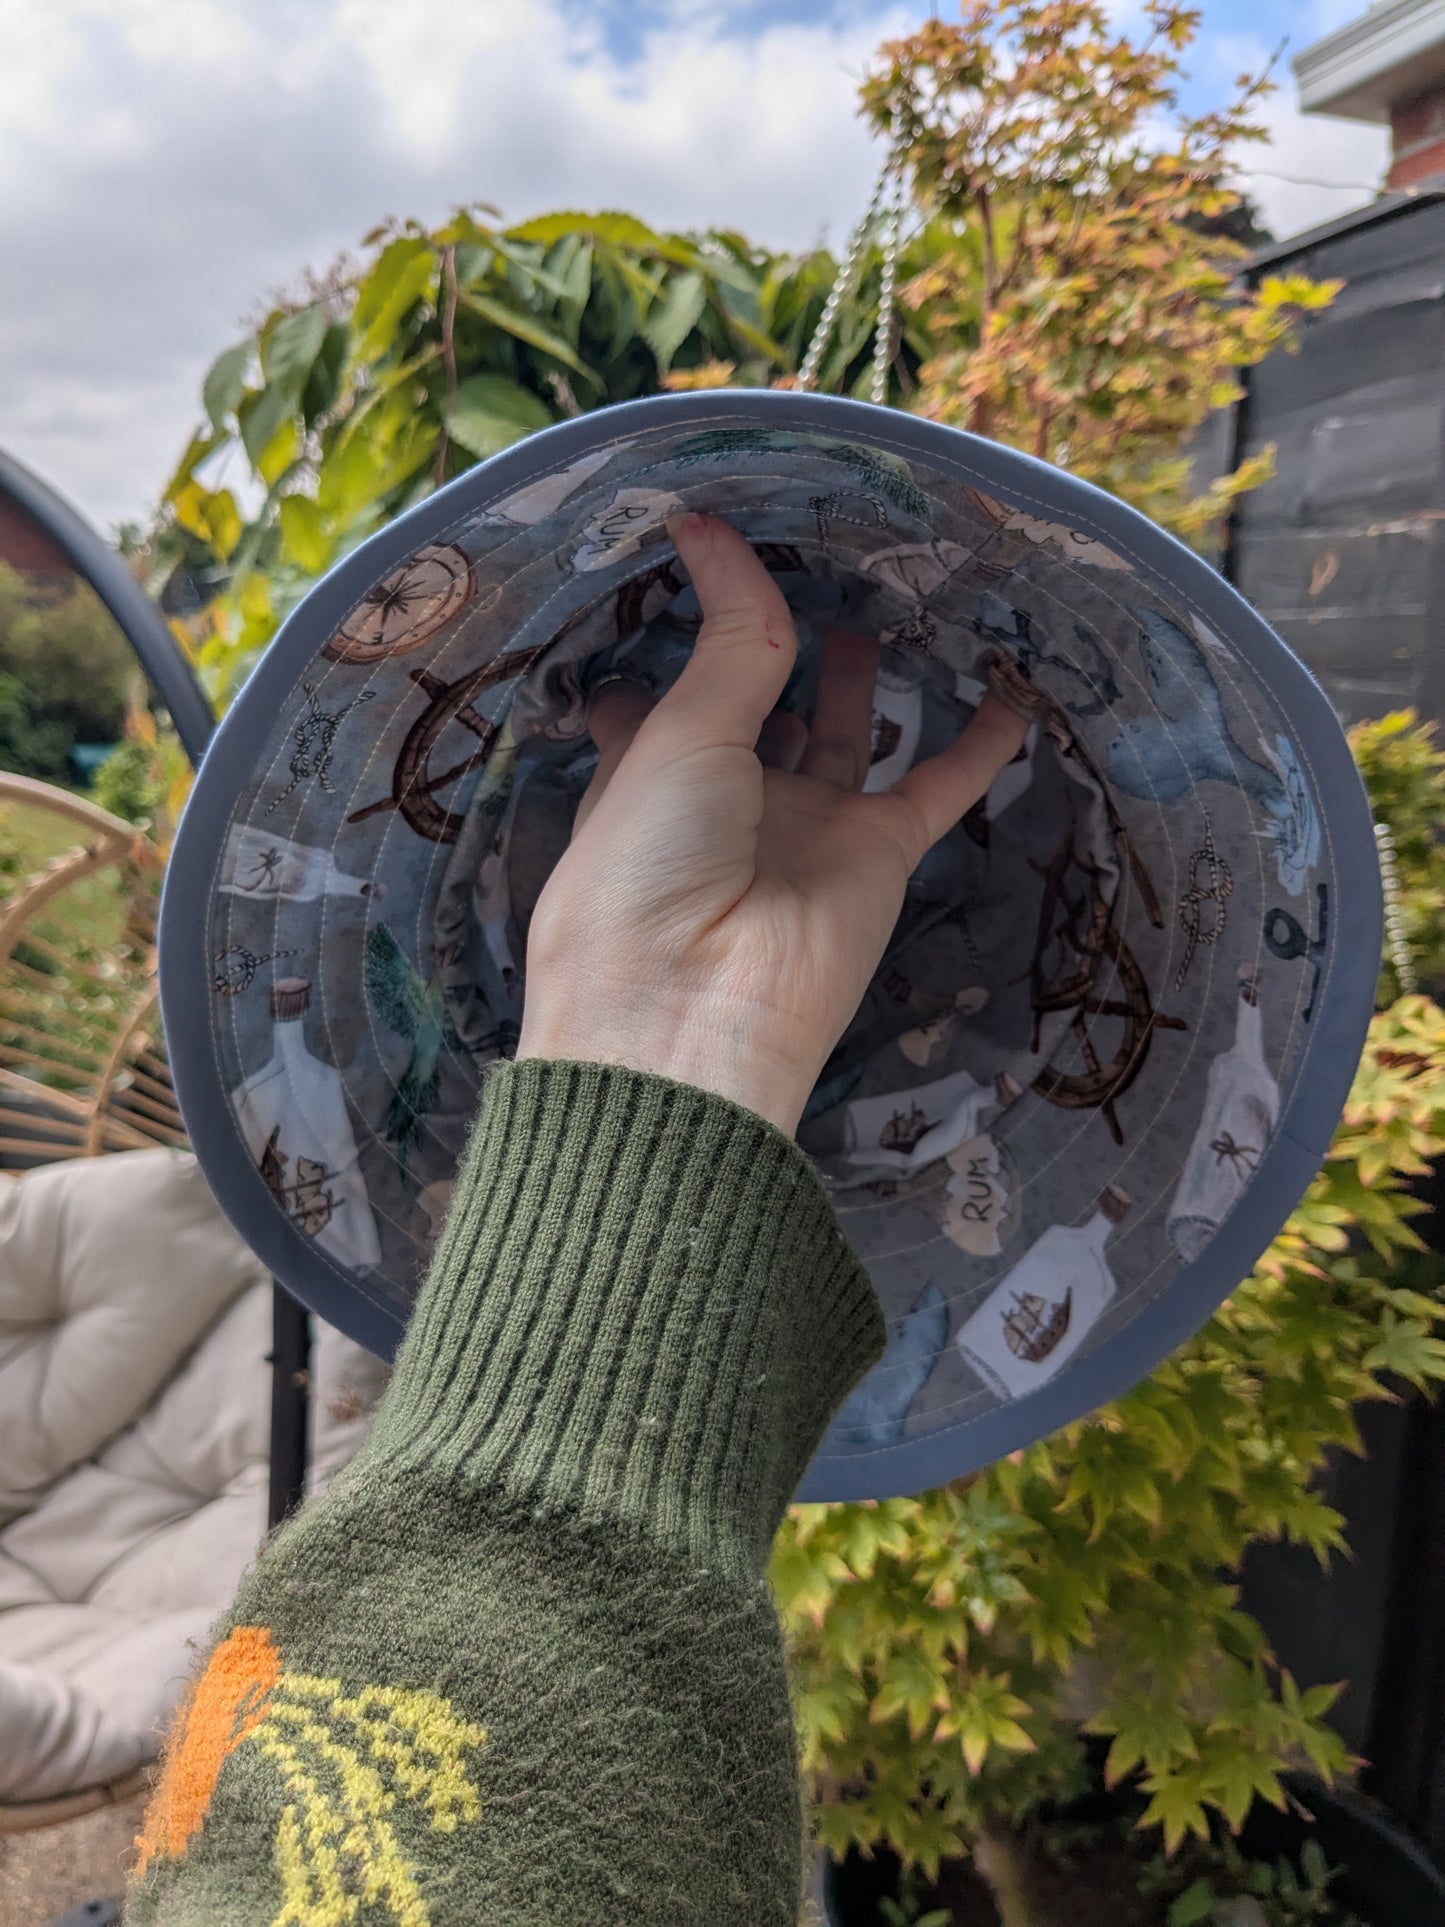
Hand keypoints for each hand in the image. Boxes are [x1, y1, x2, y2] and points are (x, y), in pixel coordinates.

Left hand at [515, 512, 1029, 1135]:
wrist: (695, 1016)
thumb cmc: (648, 869)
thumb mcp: (680, 734)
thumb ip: (726, 636)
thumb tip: (709, 524)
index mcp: (646, 770)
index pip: (653, 695)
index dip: (666, 638)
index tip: (685, 563)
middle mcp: (724, 795)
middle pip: (756, 704)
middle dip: (770, 643)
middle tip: (803, 558)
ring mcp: (803, 824)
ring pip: (843, 732)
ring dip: (856, 675)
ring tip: (877, 597)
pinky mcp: (874, 854)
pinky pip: (937, 788)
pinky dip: (978, 747)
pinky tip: (1010, 694)